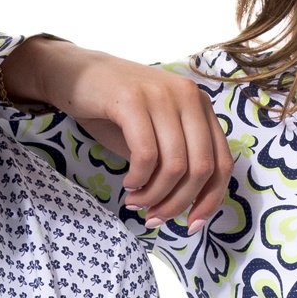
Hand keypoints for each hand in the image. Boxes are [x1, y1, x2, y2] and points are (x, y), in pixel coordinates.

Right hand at [6, 38, 231, 231]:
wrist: (74, 73)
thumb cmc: (115, 109)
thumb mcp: (155, 133)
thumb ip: (176, 159)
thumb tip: (188, 206)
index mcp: (201, 106)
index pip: (222, 162)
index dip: (210, 200)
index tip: (192, 225)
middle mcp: (189, 97)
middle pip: (200, 168)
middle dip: (177, 203)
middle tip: (154, 217)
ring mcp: (161, 95)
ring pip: (175, 165)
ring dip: (154, 195)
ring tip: (135, 201)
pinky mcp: (132, 100)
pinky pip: (146, 154)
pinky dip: (139, 178)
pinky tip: (128, 183)